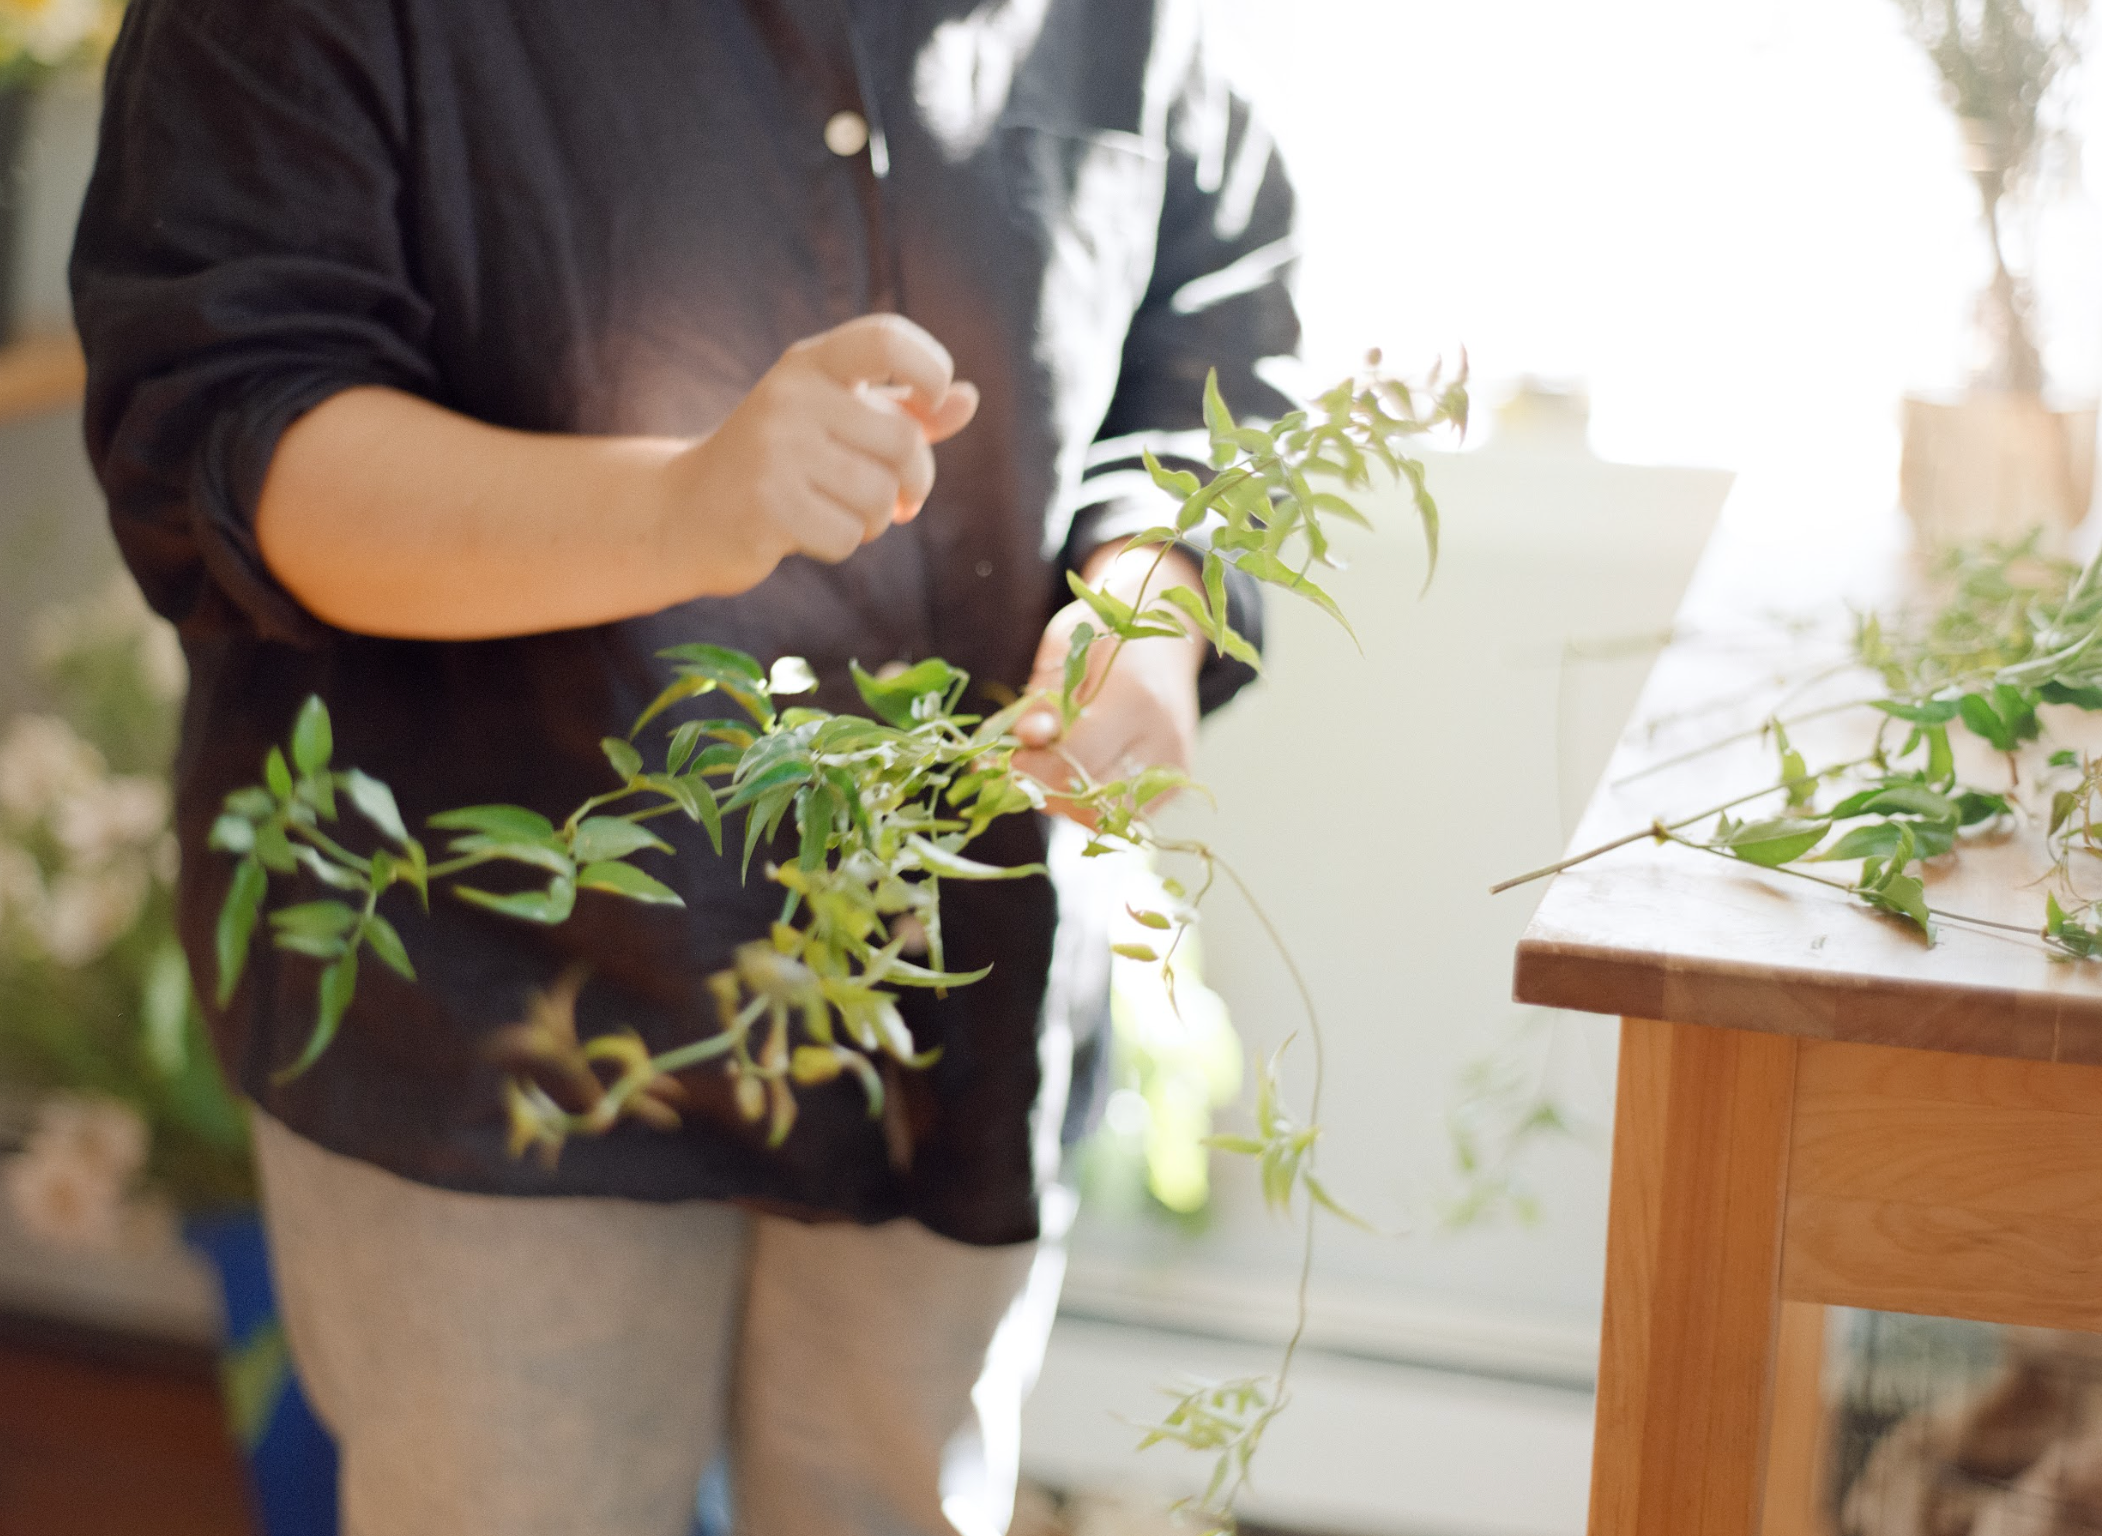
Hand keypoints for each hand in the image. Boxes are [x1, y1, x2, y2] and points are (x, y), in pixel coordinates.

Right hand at [662, 314, 978, 592]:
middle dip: (913, 481)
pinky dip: (841, 544)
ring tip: (843, 512)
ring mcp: (774, 450)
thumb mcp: (839, 422)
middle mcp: (790, 396)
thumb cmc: (780, 464)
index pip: (886, 339)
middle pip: (903, 440)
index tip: (933, 402)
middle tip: (896, 498)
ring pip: (880, 496)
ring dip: (876, 520)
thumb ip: (905, 411)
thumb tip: (968, 399)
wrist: (686, 511)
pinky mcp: (765, 505)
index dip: (929, 369)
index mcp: (811, 364)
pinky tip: (807, 532)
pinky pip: (847, 537)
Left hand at [1014, 543, 1207, 823]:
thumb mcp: (1066, 648)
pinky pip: (1120, 814)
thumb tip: (1026, 740)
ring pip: (1103, 814)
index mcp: (1137, 697)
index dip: (1030, 766)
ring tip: (1043, 766)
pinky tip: (1071, 774)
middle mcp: (1164, 739)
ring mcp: (1174, 766)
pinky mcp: (1175, 783)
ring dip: (1061, 800)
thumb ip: (1044, 697)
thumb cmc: (1110, 634)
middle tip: (1014, 767)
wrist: (1167, 639)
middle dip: (1041, 788)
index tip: (1002, 757)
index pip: (1075, 758)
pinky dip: (1087, 803)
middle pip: (1089, 796)